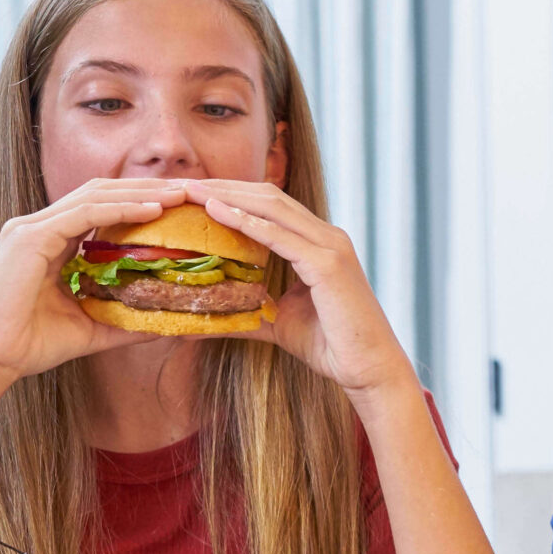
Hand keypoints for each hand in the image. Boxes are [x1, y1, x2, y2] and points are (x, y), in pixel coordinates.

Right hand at [0, 177, 194, 386]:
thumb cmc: (32, 345)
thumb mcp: (94, 328)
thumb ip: (128, 319)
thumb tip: (171, 325)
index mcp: (51, 241)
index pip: (102, 207)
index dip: (141, 202)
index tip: (182, 207)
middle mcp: (39, 228)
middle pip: (102, 193)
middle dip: (147, 189)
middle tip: (191, 192)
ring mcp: (31, 229)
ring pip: (96, 196)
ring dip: (142, 193)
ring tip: (182, 195)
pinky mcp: (28, 239)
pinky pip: (84, 214)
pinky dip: (121, 209)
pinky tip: (154, 210)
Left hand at [183, 180, 417, 397]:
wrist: (369, 368)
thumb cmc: (330, 346)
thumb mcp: (277, 322)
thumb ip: (244, 312)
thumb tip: (199, 319)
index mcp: (320, 244)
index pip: (271, 206)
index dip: (232, 195)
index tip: (194, 195)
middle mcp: (328, 236)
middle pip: (269, 197)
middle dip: (225, 187)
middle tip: (184, 184)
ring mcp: (331, 247)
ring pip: (273, 208)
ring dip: (230, 197)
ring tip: (192, 192)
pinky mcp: (329, 265)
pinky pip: (281, 236)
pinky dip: (247, 223)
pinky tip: (217, 214)